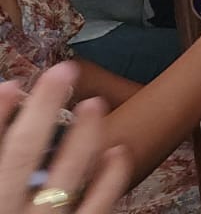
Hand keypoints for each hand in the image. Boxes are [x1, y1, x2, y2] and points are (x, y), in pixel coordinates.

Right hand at [0, 63, 129, 213]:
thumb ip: (2, 166)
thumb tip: (7, 98)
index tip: (11, 85)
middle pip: (20, 155)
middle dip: (42, 110)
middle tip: (62, 71)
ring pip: (65, 178)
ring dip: (83, 137)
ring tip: (97, 103)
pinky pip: (97, 208)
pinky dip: (110, 179)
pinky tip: (118, 152)